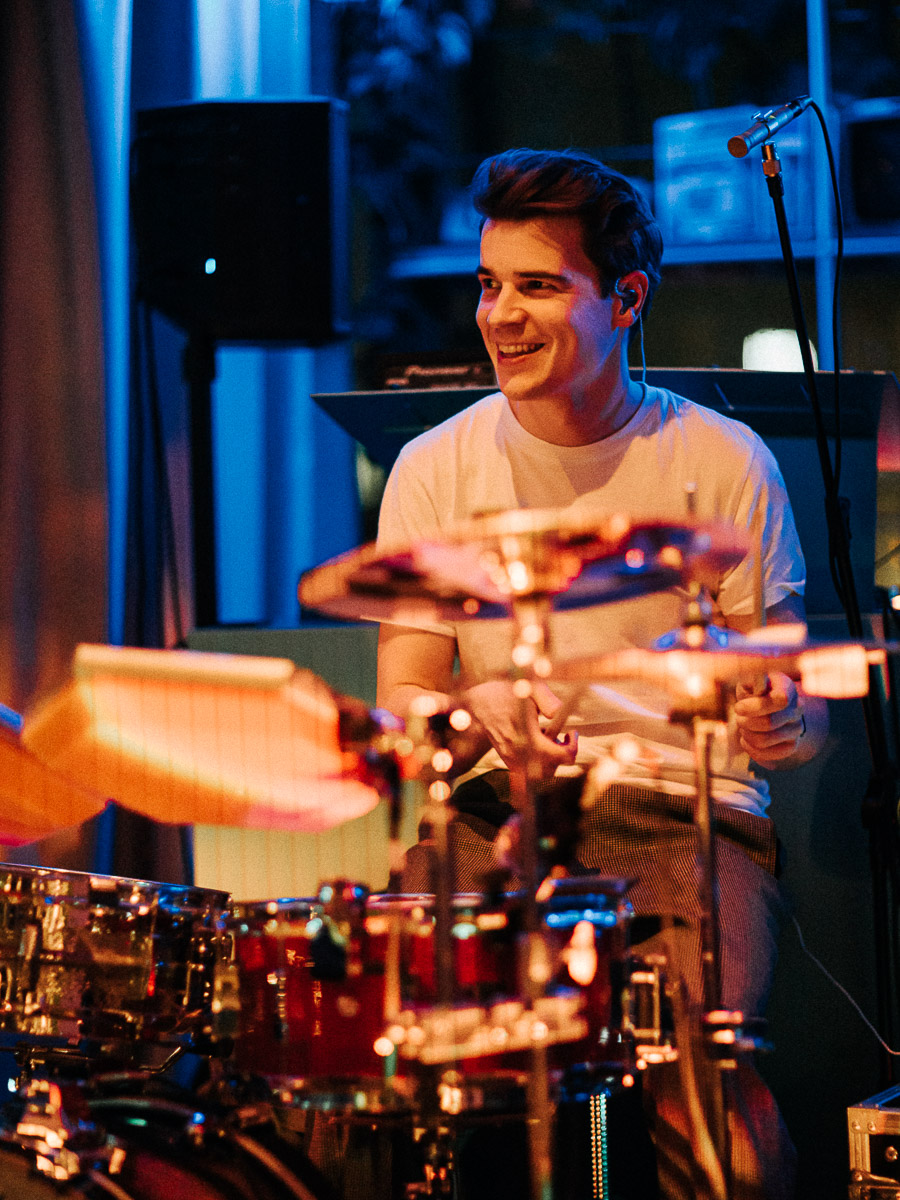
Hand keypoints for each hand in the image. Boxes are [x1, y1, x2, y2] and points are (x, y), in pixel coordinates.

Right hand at [461, 679, 577, 777]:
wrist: (477, 702)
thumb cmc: (505, 692)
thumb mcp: (529, 688)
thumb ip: (548, 700)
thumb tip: (560, 713)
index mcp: (527, 736)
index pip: (560, 756)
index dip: (572, 747)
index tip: (570, 732)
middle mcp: (518, 753)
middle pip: (552, 769)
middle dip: (561, 755)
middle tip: (560, 736)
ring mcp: (511, 759)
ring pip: (540, 775)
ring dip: (549, 761)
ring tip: (546, 739)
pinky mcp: (506, 760)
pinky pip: (527, 773)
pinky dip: (537, 764)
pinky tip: (534, 745)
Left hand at [733, 671, 805, 764]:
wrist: (768, 706)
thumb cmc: (753, 690)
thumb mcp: (749, 680)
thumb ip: (749, 680)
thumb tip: (756, 684)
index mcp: (787, 688)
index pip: (780, 700)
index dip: (755, 707)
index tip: (739, 707)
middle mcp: (797, 708)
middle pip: (768, 723)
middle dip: (745, 722)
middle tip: (739, 718)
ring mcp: (797, 728)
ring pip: (764, 741)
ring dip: (746, 735)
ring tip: (743, 727)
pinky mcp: (791, 746)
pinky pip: (767, 754)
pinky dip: (750, 749)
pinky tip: (747, 739)